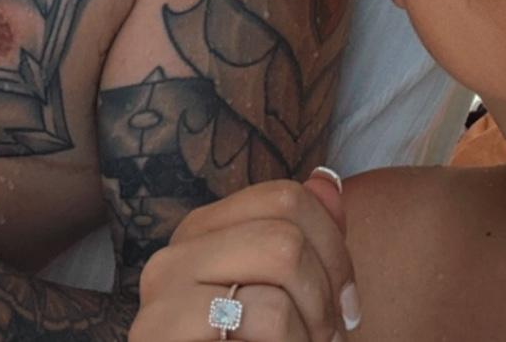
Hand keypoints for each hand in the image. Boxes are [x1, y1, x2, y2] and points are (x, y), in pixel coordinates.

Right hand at [131, 169, 359, 341]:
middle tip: (325, 341)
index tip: (345, 307)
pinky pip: (263, 310)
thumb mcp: (292, 303)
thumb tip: (326, 179)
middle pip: (286, 226)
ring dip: (311, 323)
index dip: (334, 249)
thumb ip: (308, 241)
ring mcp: (161, 293)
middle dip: (326, 291)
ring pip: (281, 253)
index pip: (285, 196)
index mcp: (202, 237)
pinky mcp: (160, 332)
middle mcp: (173, 253)